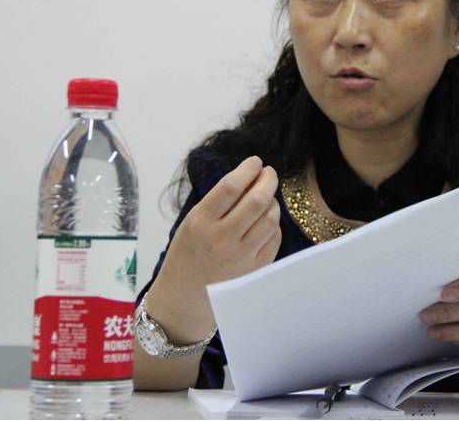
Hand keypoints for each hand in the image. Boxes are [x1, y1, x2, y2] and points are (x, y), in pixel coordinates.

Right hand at [166, 155, 282, 286]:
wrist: (184, 296)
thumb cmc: (188, 253)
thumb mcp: (192, 222)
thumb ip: (218, 202)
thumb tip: (251, 176)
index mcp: (201, 222)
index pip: (230, 187)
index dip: (247, 169)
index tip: (255, 161)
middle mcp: (221, 239)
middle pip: (256, 200)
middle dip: (268, 180)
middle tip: (269, 172)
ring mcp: (240, 256)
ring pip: (270, 218)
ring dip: (273, 201)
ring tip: (267, 196)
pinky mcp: (254, 270)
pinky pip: (274, 238)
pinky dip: (273, 224)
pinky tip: (266, 220)